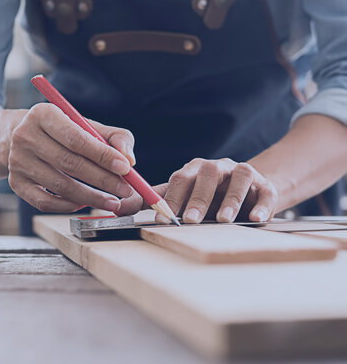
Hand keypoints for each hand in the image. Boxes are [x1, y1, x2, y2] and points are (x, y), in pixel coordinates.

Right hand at [8, 103, 135, 212]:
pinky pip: (45, 202)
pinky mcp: (15, 183)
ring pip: (60, 186)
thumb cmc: (62, 131)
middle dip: (102, 180)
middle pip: (69, 163)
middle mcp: (25, 136)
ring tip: (112, 201)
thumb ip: (115, 137)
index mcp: (43, 114)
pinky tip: (85, 203)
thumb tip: (129, 159)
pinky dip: (69, 206)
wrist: (20, 137)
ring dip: (91, 197)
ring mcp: (17, 162)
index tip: (126, 168)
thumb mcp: (86, 125)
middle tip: (125, 190)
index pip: (76, 138)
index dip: (102, 155)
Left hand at [117, 158, 277, 222]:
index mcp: (195, 169)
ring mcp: (243, 173)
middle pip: (208, 175)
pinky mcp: (266, 185)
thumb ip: (158, 200)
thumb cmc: (208, 195)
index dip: (171, 198)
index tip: (162, 217)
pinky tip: (255, 219)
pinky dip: (261, 205)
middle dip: (198, 198)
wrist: (249, 189)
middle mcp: (218, 167)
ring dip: (231, 200)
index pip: (180, 179)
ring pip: (239, 178)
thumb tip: (122, 206)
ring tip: (223, 219)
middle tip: (190, 220)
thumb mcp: (183, 195)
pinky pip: (266, 192)